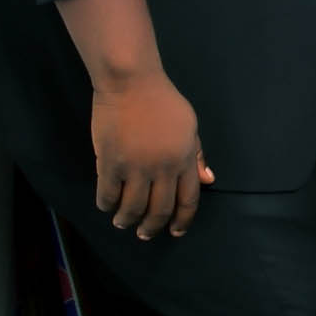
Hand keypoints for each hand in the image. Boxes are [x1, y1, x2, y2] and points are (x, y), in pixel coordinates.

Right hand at [91, 70, 214, 238]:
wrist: (130, 82)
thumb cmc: (162, 100)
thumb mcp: (189, 125)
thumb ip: (196, 155)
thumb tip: (208, 180)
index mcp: (184, 159)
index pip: (188, 200)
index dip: (182, 220)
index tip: (175, 232)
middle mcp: (163, 168)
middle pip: (159, 209)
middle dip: (152, 227)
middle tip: (144, 234)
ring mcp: (136, 167)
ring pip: (133, 207)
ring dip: (127, 220)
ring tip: (122, 222)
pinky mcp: (110, 162)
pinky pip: (108, 193)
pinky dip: (106, 204)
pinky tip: (106, 205)